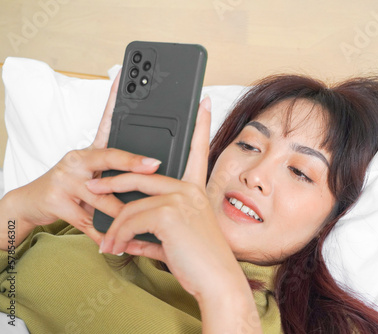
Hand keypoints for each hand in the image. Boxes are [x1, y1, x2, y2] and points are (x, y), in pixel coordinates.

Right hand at [4, 71, 159, 244]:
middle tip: (154, 165)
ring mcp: (65, 179)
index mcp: (89, 152)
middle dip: (133, 163)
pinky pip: (88, 222)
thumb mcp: (90, 175)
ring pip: (103, 198)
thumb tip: (151, 173)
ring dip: (122, 214)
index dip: (114, 99)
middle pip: (109, 157)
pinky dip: (104, 235)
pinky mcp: (56, 201)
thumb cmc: (68, 188)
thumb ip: (114, 172)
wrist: (28, 204)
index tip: (125, 79)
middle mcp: (77, 160)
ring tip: (139, 221)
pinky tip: (115, 243)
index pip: (105, 122)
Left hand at [89, 97, 244, 297]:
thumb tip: (128, 239)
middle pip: (141, 175)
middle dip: (113, 181)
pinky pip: (131, 220)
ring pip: (131, 203)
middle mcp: (190, 188)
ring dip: (114, 226)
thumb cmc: (201, 261)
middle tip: (93, 186)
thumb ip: (152, 235)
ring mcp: (181, 197)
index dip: (202, 125)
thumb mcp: (175, 241)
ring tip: (108, 244)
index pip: (198, 151)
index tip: (203, 103)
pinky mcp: (169, 211)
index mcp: (195, 190)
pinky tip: (119, 249)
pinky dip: (119, 237)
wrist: (216, 279)